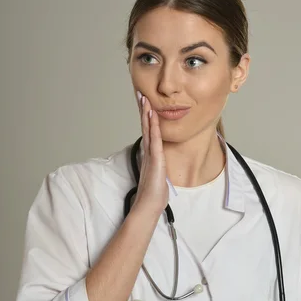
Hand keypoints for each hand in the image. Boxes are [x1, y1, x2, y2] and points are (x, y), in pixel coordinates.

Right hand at [132, 91, 168, 216]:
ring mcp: (150, 155)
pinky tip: (152, 115)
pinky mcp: (155, 159)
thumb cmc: (154, 195)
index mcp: (149, 156)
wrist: (149, 205)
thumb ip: (158, 169)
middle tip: (140, 95)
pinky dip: (153, 126)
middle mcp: (148, 153)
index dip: (146, 119)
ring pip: (148, 130)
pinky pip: (154, 139)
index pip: (148, 133)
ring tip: (144, 99)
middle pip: (145, 127)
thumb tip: (160, 168)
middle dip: (143, 111)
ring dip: (146, 114)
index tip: (145, 105)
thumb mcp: (159, 178)